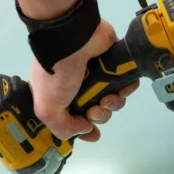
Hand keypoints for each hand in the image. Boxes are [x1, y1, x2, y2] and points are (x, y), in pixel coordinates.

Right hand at [28, 19, 139, 141]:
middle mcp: (78, 87)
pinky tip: (120, 90)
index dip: (83, 130)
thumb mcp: (47, 109)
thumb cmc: (56, 74)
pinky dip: (126, 90)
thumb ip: (63, 128)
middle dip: (98, 116)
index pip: (73, 119)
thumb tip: (86, 128)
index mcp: (59, 96)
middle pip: (96, 112)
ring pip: (112, 101)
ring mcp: (98, 76)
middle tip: (95, 110)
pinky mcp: (114, 65)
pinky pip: (126, 85)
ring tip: (107, 98)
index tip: (92, 133)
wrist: (73, 40)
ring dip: (112, 105)